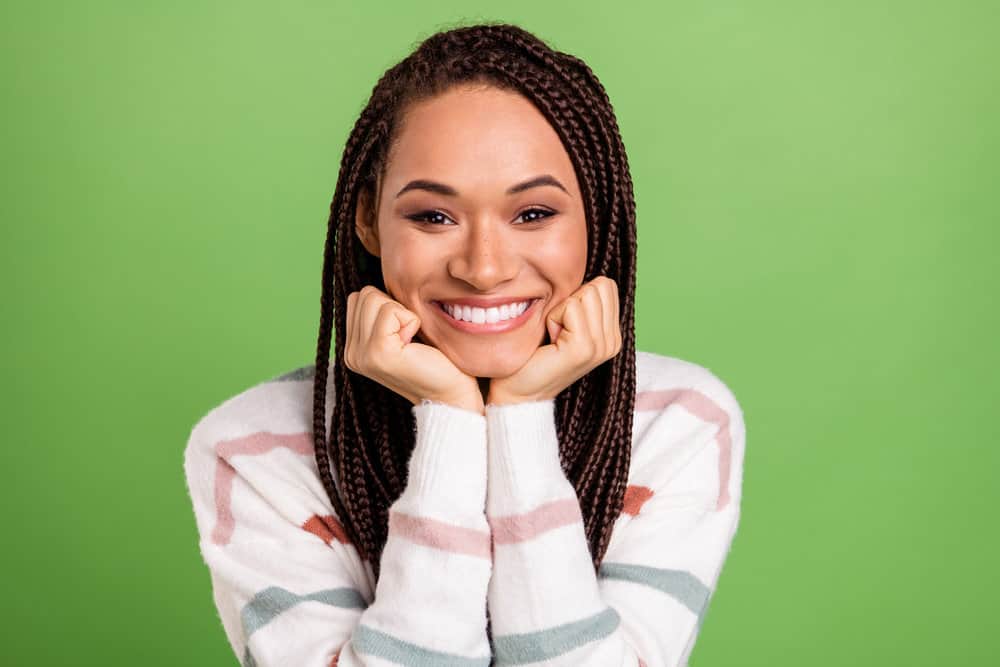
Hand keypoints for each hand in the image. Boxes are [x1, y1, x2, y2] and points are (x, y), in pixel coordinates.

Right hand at [344, 286, 483, 413]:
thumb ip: (383, 311)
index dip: (389, 306)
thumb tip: (381, 272)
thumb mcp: (403, 330)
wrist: (453, 394)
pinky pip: (390, 311)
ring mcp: (360, 356)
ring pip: (374, 298)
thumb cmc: (436, 359)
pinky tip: (415, 344)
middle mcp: (350, 353)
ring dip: (402, 313)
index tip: (405, 334)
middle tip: (410, 338)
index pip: (359, 296)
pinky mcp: (377, 354)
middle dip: (394, 307)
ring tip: (412, 341)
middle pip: (365, 293)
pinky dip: (410, 321)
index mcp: (353, 347)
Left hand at [487, 276, 622, 404]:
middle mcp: (613, 341)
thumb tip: (580, 266)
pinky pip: (571, 307)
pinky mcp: (585, 348)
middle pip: (599, 285)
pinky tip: (550, 341)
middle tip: (557, 330)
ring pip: (585, 293)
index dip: (578, 295)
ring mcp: (602, 346)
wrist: (518, 393)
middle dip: (571, 300)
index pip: (606, 285)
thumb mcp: (563, 323)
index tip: (563, 324)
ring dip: (561, 310)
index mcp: (612, 334)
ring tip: (554, 336)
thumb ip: (580, 301)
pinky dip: (553, 318)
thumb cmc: (533, 355)